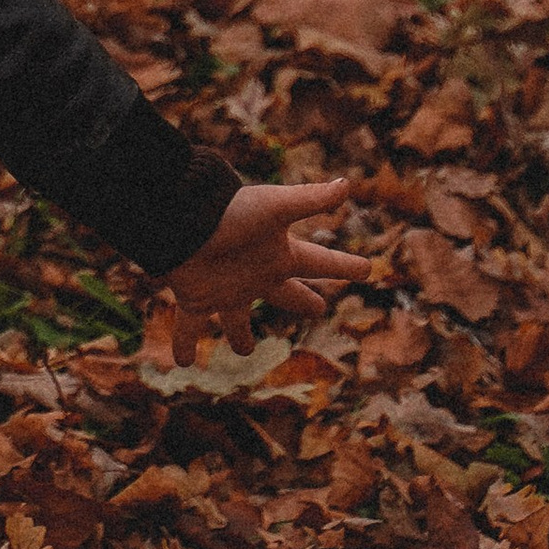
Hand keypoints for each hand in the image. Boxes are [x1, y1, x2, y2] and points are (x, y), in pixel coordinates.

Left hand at [165, 180, 368, 352]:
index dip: (344, 266)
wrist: (182, 222)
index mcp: (279, 255)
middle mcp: (256, 275)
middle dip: (303, 301)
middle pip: (287, 294)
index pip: (322, 262)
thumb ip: (311, 199)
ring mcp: (226, 291)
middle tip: (319, 309)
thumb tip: (347, 185)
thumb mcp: (276, 206)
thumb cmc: (231, 214)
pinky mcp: (197, 300)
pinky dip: (185, 346)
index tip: (367, 269)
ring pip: (237, 321)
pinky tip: (182, 364)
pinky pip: (190, 329)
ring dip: (239, 336)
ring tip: (243, 351)